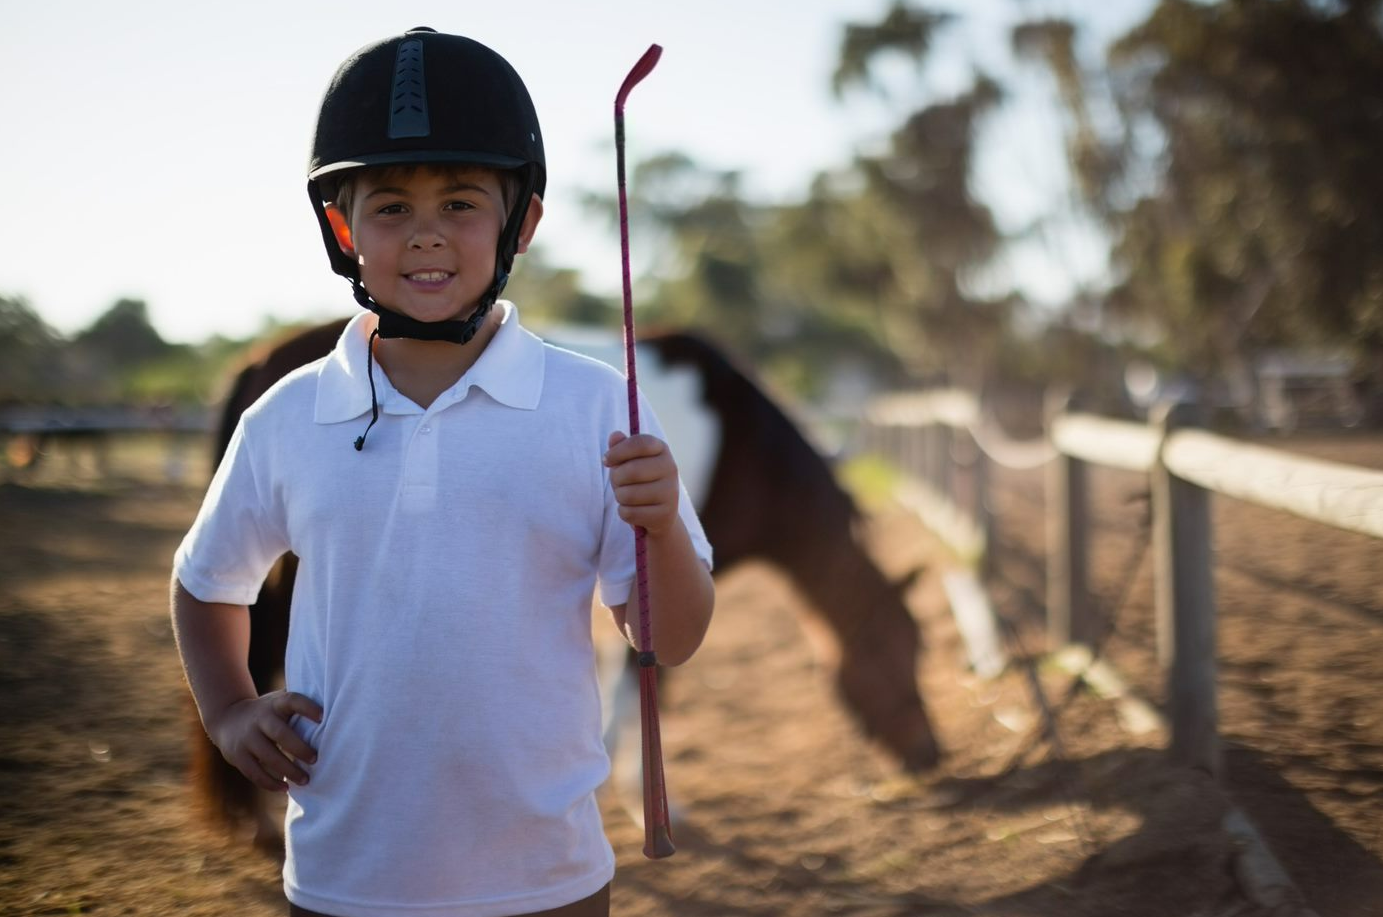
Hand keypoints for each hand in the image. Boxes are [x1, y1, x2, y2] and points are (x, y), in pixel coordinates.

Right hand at [207, 691, 321, 791]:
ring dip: (288, 770)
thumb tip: (336, 711)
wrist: (227, 717)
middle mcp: (259, 719)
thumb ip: (300, 706)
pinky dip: (270, 782)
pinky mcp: (238, 755)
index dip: (307, 708)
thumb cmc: (268, 712)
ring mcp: (247, 738)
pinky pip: (254, 772)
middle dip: (299, 748)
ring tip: (306, 780)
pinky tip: (285, 788)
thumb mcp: (279, 702)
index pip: (292, 701)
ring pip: (268, 756)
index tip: (323, 717)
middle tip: (316, 759)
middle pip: (280, 733)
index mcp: (275, 704)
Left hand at [604, 431, 679, 536]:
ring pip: (628, 495)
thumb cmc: (639, 481)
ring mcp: (671, 492)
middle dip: (616, 479)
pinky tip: (633, 510)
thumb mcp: (629, 461)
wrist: (659, 513)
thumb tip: (615, 436)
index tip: (606, 460)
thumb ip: (621, 447)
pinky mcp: (665, 514)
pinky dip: (624, 513)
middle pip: (631, 470)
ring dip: (620, 497)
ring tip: (627, 497)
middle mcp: (671, 468)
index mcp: (661, 449)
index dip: (618, 451)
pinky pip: (630, 513)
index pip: (640, 443)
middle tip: (618, 483)